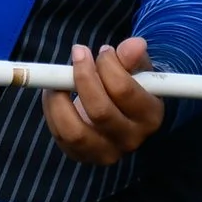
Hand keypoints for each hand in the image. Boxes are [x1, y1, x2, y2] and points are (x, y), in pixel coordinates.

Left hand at [43, 39, 164, 164]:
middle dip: (84, 77)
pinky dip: (51, 110)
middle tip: (78, 54)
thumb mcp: (134, 69)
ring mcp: (105, 152)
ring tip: (59, 77)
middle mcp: (131, 139)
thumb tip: (135, 44)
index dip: (108, 66)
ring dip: (59, 99)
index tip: (102, 50)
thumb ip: (132, 57)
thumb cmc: (127, 85)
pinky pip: (60, 135)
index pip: (124, 91)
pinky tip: (53, 92)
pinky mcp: (82, 156)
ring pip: (75, 131)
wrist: (117, 113)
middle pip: (100, 111)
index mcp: (149, 116)